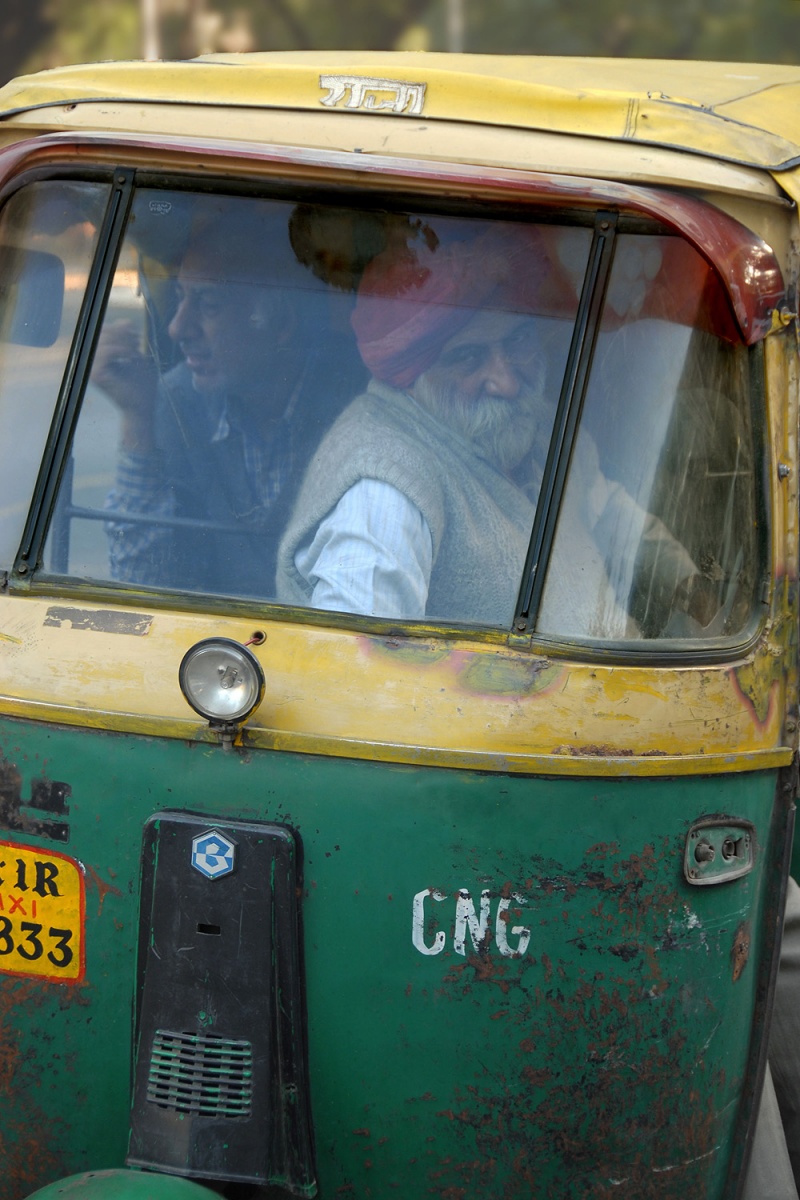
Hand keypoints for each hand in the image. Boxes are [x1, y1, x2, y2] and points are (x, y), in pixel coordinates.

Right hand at [92, 320, 157, 451]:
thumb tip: (125, 321)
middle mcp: (91, 362)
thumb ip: (129, 338)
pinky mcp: (96, 375)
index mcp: (99, 356)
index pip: (102, 331)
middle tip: (138, 341)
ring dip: (124, 342)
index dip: (119, 328)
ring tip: (136, 351)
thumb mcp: (136, 355)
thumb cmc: (142, 384)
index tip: (137, 335)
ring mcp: (91, 369)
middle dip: (122, 333)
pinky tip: (132, 357)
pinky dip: (122, 350)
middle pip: (101, 332)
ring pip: (103, 340)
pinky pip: (106, 352)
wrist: (143, 406)